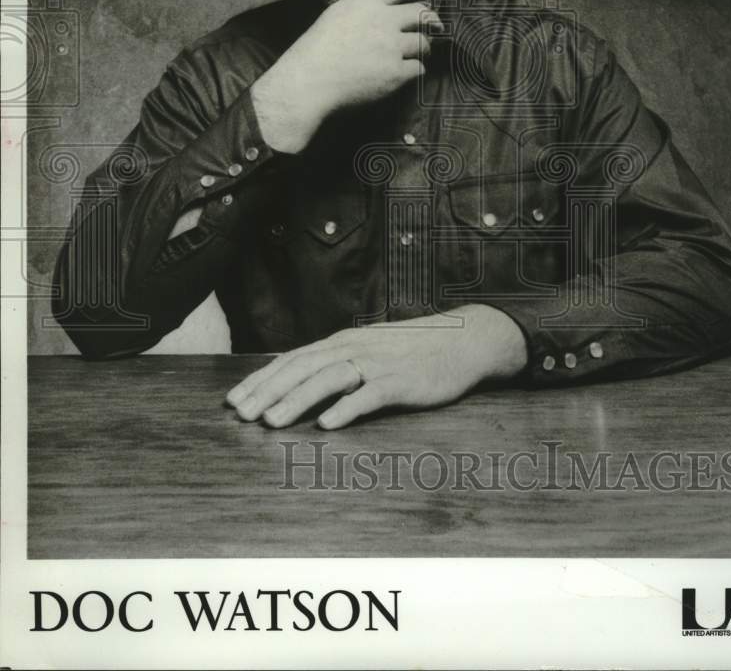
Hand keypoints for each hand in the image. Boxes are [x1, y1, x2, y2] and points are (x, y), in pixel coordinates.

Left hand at [225, 304, 527, 429]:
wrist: (463, 340)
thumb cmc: (411, 351)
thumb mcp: (368, 350)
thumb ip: (336, 363)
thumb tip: (297, 381)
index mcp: (342, 342)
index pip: (292, 360)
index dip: (261, 380)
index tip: (233, 401)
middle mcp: (354, 348)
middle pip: (303, 368)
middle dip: (268, 392)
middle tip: (240, 415)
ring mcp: (378, 363)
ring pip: (329, 379)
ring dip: (297, 400)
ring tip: (271, 422)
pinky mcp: (401, 381)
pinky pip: (370, 395)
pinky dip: (347, 408)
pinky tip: (327, 424)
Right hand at [250, 0, 447, 151]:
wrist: (309, 82)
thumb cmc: (318, 50)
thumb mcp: (339, 14)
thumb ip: (367, 7)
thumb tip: (394, 7)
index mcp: (366, 1)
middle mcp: (383, 20)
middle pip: (423, 14)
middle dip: (431, 22)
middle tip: (433, 28)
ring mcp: (391, 47)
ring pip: (424, 43)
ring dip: (422, 48)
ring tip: (411, 54)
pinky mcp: (395, 74)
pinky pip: (419, 68)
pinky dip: (414, 71)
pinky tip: (401, 73)